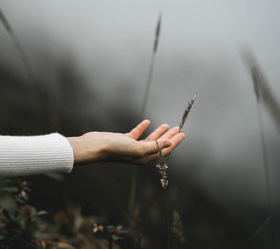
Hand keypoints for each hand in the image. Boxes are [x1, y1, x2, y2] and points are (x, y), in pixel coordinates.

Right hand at [67, 119, 185, 164]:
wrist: (96, 146)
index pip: (164, 150)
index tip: (183, 134)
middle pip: (159, 144)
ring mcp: (132, 146)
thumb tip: (171, 143)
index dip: (174, 142)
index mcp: (144, 158)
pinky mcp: (124, 139)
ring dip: (159, 132)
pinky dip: (143, 127)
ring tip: (167, 125)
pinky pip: (137, 133)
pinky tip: (147, 122)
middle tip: (179, 128)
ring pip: (149, 138)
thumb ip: (155, 146)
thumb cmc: (116, 150)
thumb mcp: (138, 148)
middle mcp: (139, 153)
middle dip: (169, 136)